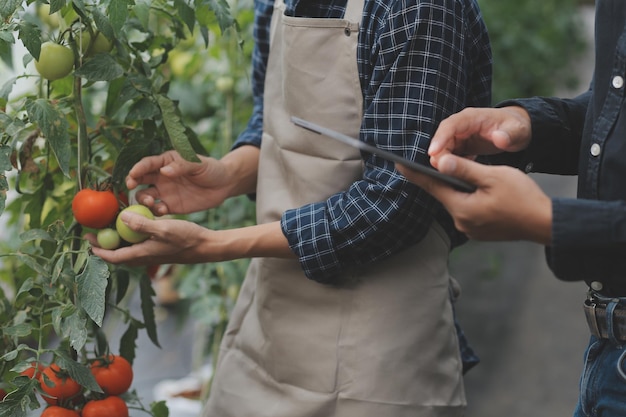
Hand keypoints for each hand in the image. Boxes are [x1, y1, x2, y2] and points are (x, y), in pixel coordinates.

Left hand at [86, 212, 213, 264]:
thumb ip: (142, 224)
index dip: (99, 250)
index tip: (88, 240)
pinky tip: (134, 226)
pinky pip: (139, 246)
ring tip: (110, 229)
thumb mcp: (163, 228)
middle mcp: (145, 256)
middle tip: (95, 233)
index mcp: (143, 254)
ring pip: (129, 250)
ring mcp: (153, 253)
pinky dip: (131, 238)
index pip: (114, 256)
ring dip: (117, 242)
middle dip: (105, 246)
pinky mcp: (160, 249)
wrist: (205, 246)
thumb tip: (121, 219)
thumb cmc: (186, 238)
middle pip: (118, 254)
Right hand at [125, 150, 232, 215]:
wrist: (224, 186)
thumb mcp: (198, 164)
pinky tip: (162, 210)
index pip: (147, 164)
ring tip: (149, 201)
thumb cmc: (211, 169)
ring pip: (144, 195)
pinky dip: (155, 211)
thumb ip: (182, 166)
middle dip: (132, 182)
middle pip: (139, 179)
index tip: (133, 174)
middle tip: (131, 187)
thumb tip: (164, 171)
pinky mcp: (170, 206)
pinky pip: (157, 209)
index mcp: (166, 162)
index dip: (138, 168)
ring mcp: (164, 192)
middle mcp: (161, 177)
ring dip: (142, 199)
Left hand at [396, 154, 551, 243]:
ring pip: (456, 202)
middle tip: (432, 161)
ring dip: (457, 188)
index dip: (415, 173)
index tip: (398, 163)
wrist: (546, 223)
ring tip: (459, 172)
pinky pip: (467, 210)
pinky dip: (468, 198)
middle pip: (444, 194)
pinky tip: (477, 189)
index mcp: (461, 207)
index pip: (432, 186)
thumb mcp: (493, 176)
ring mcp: (471, 229)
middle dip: (440, 178)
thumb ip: (464, 169)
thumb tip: (440, 161)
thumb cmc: (522, 197)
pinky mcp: (480, 231)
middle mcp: (461, 221)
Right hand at [428, 106, 532, 168]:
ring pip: (444, 148)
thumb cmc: (516, 128)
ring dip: (442, 160)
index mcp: (472, 117)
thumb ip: (509, 135)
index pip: (451, 125)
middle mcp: (462, 125)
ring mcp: (460, 135)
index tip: (433, 152)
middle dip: (438, 153)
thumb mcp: (517, 131)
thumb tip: (499, 138)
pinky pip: (449, 155)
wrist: (516, 131)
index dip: (440, 138)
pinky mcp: (460, 145)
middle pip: (443, 138)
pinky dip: (448, 164)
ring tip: (442, 174)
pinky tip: (452, 175)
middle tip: (436, 168)